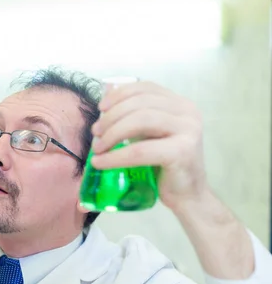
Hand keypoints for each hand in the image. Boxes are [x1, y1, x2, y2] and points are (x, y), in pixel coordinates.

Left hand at [89, 81, 209, 210]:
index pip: (146, 88)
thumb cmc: (165, 166)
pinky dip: (116, 156)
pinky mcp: (182, 152)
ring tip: (97, 148)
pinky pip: (141, 150)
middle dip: (112, 117)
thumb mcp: (148, 136)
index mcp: (180, 104)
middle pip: (140, 103)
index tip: (101, 108)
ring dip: (112, 133)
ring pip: (141, 121)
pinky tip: (101, 162)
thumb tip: (104, 104)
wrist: (188, 196)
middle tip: (95, 132)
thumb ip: (133, 119)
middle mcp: (187, 112)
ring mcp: (188, 130)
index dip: (120, 94)